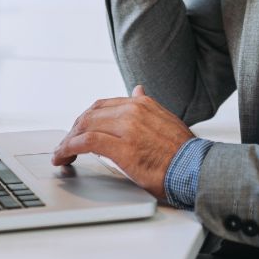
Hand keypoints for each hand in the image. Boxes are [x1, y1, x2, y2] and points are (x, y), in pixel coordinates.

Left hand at [51, 85, 194, 199]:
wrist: (197, 168)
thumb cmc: (183, 152)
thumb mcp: (166, 119)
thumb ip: (147, 105)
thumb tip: (137, 89)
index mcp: (143, 103)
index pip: (104, 105)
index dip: (86, 118)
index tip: (78, 130)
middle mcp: (133, 110)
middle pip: (90, 114)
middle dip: (74, 129)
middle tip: (65, 145)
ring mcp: (127, 127)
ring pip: (85, 126)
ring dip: (67, 140)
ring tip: (61, 154)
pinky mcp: (121, 148)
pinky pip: (86, 142)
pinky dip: (68, 148)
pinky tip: (63, 157)